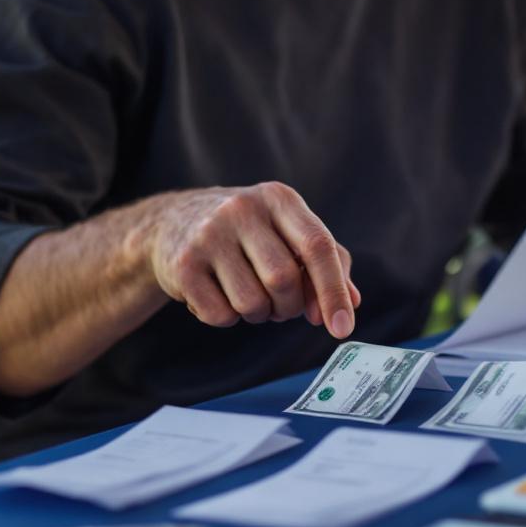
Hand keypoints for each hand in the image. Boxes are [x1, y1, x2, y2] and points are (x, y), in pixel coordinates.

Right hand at [144, 182, 360, 337]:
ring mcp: (208, 235)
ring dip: (258, 314)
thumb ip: (329, 262)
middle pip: (284, 281)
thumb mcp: (289, 231)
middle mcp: (242, 209)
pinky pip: (220, 315)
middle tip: (279, 304)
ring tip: (247, 295)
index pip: (317, 246)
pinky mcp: (182, 265)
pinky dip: (227, 318)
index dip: (333, 291)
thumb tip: (351, 303)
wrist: (174, 221)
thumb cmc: (248, 232)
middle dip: (288, 307)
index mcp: (278, 198)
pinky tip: (217, 294)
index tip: (341, 328)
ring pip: (252, 303)